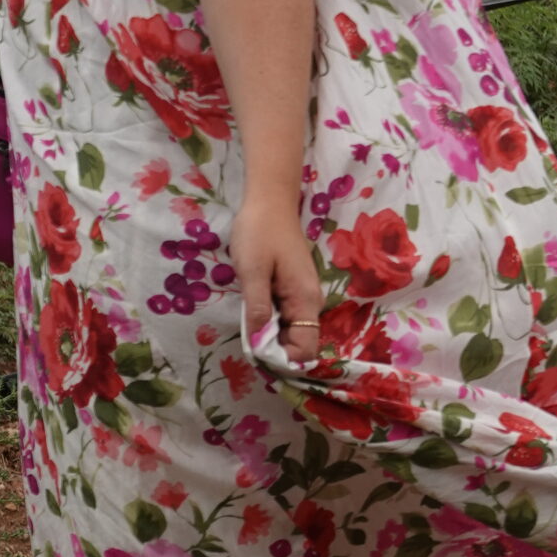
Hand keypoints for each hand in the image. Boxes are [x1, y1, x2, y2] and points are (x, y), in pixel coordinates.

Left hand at [229, 193, 323, 364]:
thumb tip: (258, 344)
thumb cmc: (260, 231)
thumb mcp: (252, 270)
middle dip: (274, 347)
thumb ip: (257, 308)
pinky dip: (270, 319)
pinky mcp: (294, 287)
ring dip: (269, 333)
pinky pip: (285, 315)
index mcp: (306, 300)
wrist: (270, 199)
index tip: (256, 351)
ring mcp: (303, 294)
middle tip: (246, 338)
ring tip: (247, 323)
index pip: (305, 349)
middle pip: (298, 342)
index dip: (282, 358)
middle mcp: (310, 302)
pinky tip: (253, 309)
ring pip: (290, 329)